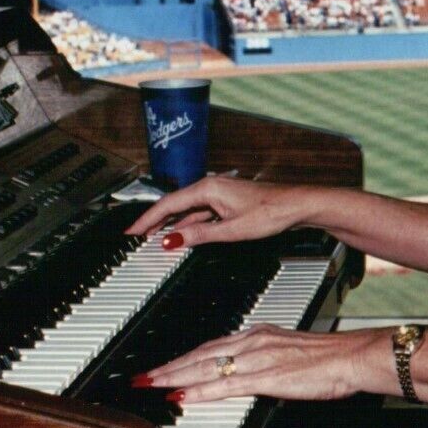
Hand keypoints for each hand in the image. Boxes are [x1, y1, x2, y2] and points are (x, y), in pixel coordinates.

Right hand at [123, 177, 315, 249]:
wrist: (296, 205)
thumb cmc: (270, 212)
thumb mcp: (231, 229)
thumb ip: (199, 234)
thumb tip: (172, 239)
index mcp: (207, 189)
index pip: (168, 204)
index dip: (147, 219)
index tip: (131, 231)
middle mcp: (210, 187)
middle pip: (174, 205)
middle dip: (154, 221)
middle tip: (136, 236)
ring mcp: (219, 194)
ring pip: (187, 210)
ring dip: (171, 224)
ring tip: (154, 237)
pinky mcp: (227, 202)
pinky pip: (200, 213)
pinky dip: (188, 224)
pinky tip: (183, 233)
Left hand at [136, 323, 392, 403]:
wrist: (352, 356)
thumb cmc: (329, 359)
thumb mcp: (288, 353)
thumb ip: (264, 360)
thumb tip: (248, 372)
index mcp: (257, 335)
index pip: (210, 345)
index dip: (182, 357)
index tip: (162, 366)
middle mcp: (252, 342)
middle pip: (199, 354)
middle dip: (167, 367)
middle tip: (142, 377)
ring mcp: (256, 358)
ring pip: (205, 367)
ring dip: (174, 377)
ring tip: (151, 386)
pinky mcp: (265, 377)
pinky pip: (225, 385)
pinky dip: (200, 391)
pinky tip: (184, 398)